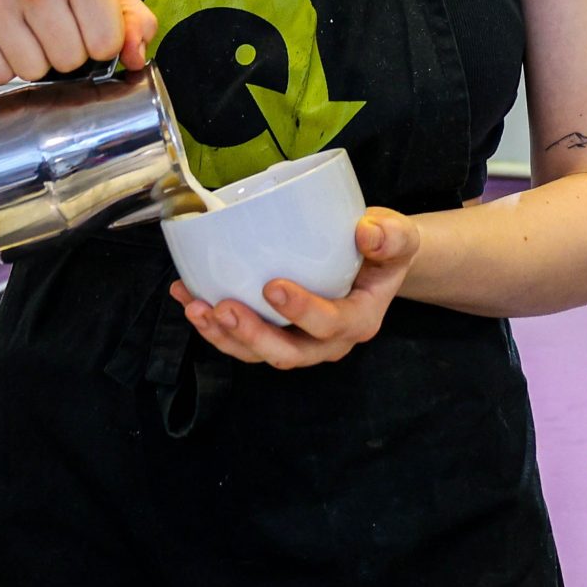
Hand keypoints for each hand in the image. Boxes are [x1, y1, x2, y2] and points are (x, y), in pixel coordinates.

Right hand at [0, 0, 156, 83]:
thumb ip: (130, 16)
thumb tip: (136, 58)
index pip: (107, 44)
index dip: (98, 43)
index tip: (83, 24)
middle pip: (69, 63)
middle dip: (63, 53)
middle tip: (49, 24)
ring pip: (32, 73)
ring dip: (31, 60)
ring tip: (24, 28)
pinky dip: (1, 64)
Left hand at [170, 209, 418, 368]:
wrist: (372, 259)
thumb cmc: (382, 248)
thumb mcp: (398, 236)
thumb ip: (390, 235)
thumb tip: (367, 233)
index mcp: (359, 320)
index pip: (330, 324)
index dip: (301, 312)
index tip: (272, 286)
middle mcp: (327, 342)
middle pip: (288, 353)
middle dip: (252, 335)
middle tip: (222, 308)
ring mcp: (298, 342)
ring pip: (258, 353)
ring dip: (223, 336)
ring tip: (196, 308)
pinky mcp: (274, 333)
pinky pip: (241, 339)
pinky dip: (212, 323)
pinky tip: (188, 296)